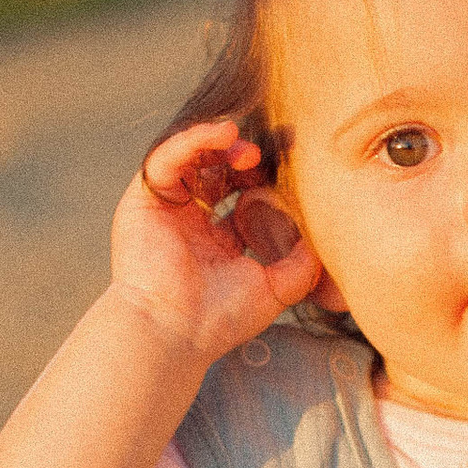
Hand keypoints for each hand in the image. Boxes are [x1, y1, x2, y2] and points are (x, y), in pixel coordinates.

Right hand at [117, 122, 321, 359]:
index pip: (240, 193)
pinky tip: (223, 135)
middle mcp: (188, 222)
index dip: (264, 176)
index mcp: (216, 240)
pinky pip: (166, 157)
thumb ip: (301, 262)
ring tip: (249, 149)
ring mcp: (164, 210)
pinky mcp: (142, 201)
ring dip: (220, 143)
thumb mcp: (276, 288)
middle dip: (244, 158)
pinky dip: (193, 140)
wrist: (175, 332)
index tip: (291, 168)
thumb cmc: (220, 319)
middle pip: (216, 169)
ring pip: (191, 157)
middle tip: (271, 156)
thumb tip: (325, 239)